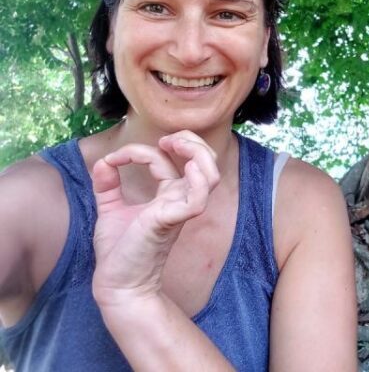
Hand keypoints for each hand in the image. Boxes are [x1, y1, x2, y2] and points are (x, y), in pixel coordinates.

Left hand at [90, 131, 220, 307]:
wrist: (116, 284)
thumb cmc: (119, 252)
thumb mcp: (110, 210)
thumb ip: (108, 186)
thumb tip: (103, 162)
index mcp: (168, 196)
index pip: (165, 161)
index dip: (140, 150)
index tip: (114, 159)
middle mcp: (179, 200)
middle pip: (205, 161)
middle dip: (190, 141)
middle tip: (167, 139)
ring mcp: (179, 210)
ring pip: (210, 175)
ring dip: (197, 153)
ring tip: (173, 144)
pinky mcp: (171, 221)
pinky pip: (197, 198)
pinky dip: (196, 179)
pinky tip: (183, 168)